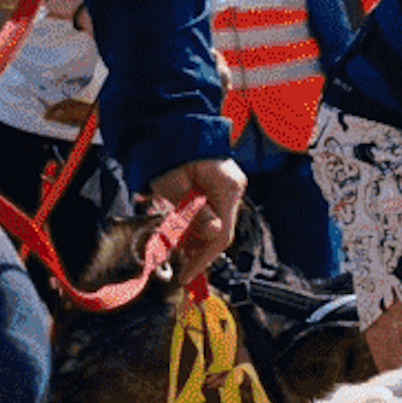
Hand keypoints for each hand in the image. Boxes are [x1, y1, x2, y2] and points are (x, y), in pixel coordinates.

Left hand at [148, 157, 246, 283]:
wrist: (170, 127)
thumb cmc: (169, 151)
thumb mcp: (174, 185)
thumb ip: (193, 212)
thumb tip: (214, 233)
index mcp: (227, 188)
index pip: (221, 236)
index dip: (203, 259)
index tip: (186, 275)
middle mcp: (233, 188)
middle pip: (219, 232)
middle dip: (197, 250)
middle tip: (177, 263)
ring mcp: (228, 187)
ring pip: (215, 225)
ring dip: (195, 239)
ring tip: (174, 246)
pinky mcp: (220, 186)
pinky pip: (212, 213)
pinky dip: (196, 225)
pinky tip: (182, 231)